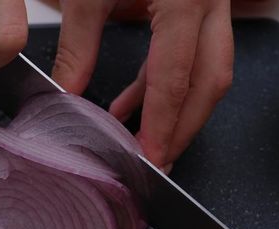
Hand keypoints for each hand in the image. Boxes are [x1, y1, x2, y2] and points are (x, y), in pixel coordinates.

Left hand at [50, 0, 233, 170]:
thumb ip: (77, 46)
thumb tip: (66, 95)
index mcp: (185, 0)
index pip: (176, 78)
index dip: (162, 124)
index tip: (149, 156)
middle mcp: (209, 3)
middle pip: (208, 82)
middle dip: (183, 128)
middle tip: (156, 162)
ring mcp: (212, 5)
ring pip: (207, 71)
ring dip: (174, 110)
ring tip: (140, 141)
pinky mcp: (200, 6)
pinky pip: (191, 54)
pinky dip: (163, 84)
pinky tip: (129, 107)